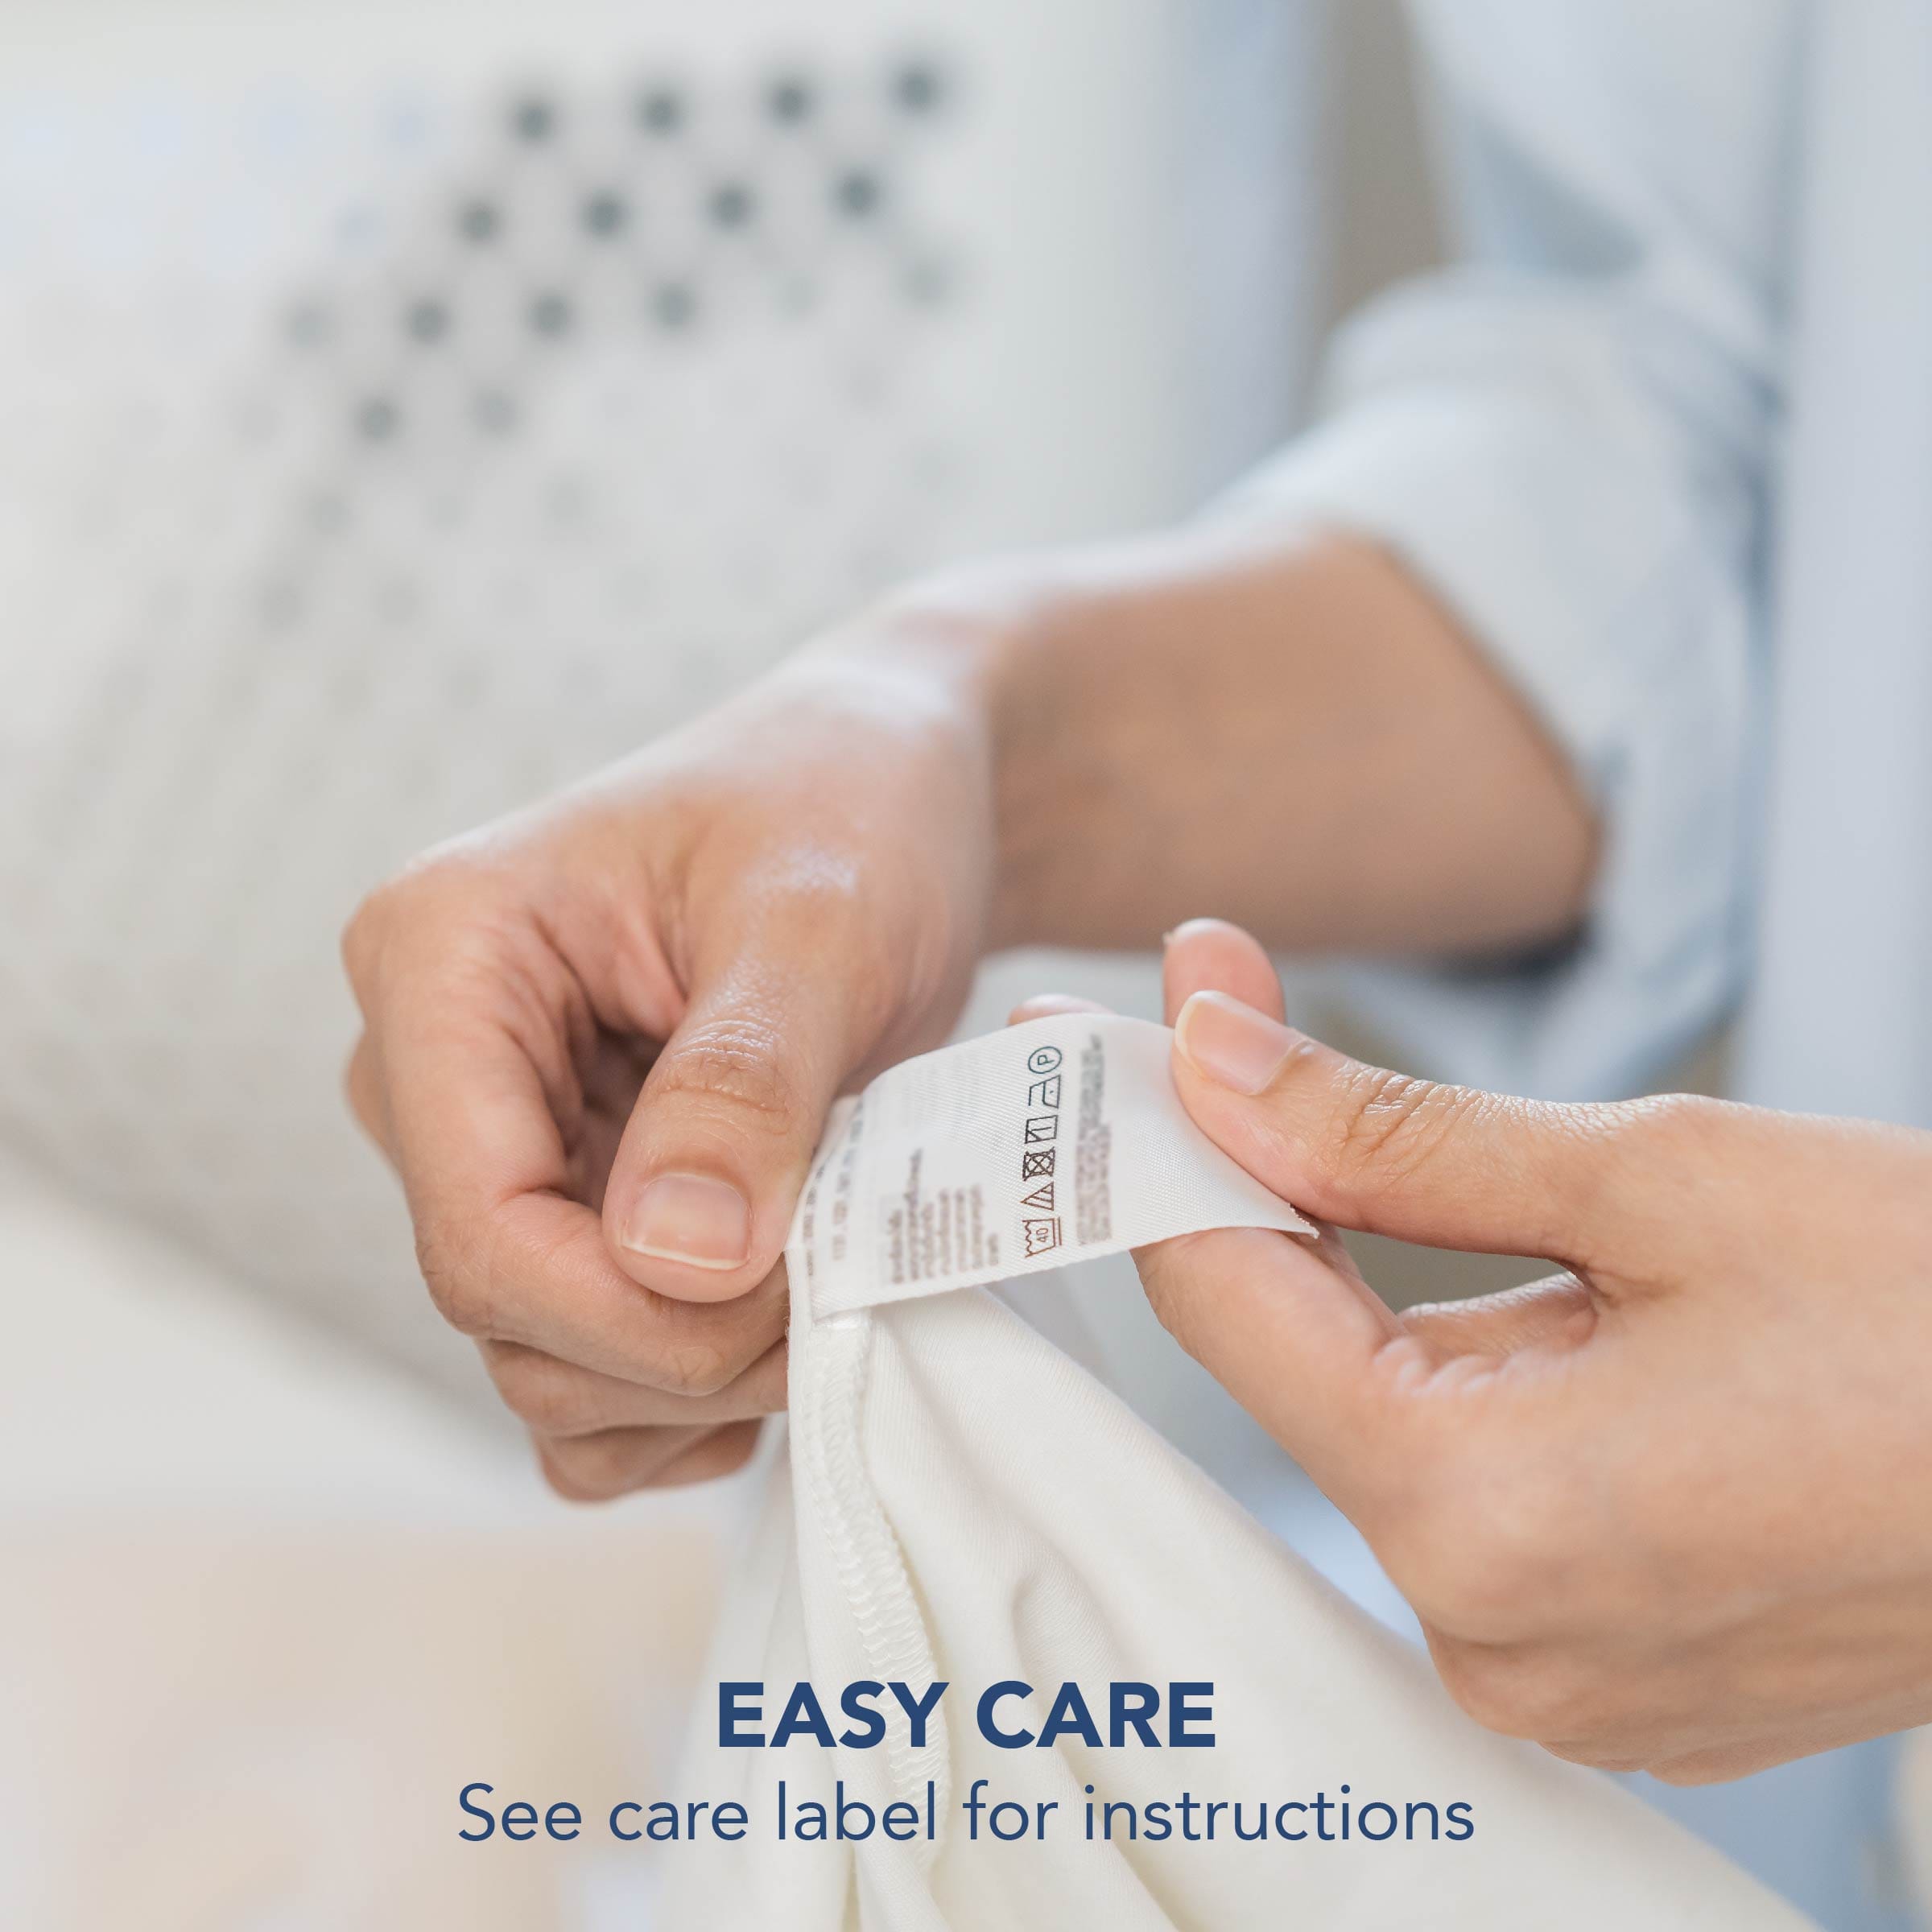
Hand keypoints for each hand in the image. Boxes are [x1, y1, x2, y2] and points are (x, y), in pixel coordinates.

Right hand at [342, 620, 999, 1497]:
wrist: (883, 790)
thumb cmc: (847, 808)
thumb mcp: (820, 919)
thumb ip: (745, 1082)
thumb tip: (673, 1261)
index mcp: (441, 959)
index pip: (480, 1227)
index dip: (634, 1315)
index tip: (796, 1297)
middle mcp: (435, 1067)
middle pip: (506, 1311)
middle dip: (681, 1347)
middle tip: (843, 1285)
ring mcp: (494, 1144)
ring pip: (541, 1364)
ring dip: (690, 1382)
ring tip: (829, 1292)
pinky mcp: (562, 1201)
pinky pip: (579, 1370)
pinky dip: (678, 1399)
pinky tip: (777, 1343)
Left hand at [1136, 919, 1931, 1782]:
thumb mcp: (1656, 1175)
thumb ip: (1394, 1133)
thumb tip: (1214, 1055)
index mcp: (1483, 1514)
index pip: (1221, 1298)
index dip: (1150, 1139)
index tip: (1104, 1025)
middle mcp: (1492, 1631)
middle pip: (1288, 1359)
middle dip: (1258, 1184)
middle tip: (1236, 1021)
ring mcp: (1555, 1668)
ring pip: (1384, 1417)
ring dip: (1381, 1280)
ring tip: (1507, 1194)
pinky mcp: (1610, 1660)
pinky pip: (1475, 1488)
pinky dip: (1466, 1372)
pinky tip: (1557, 1302)